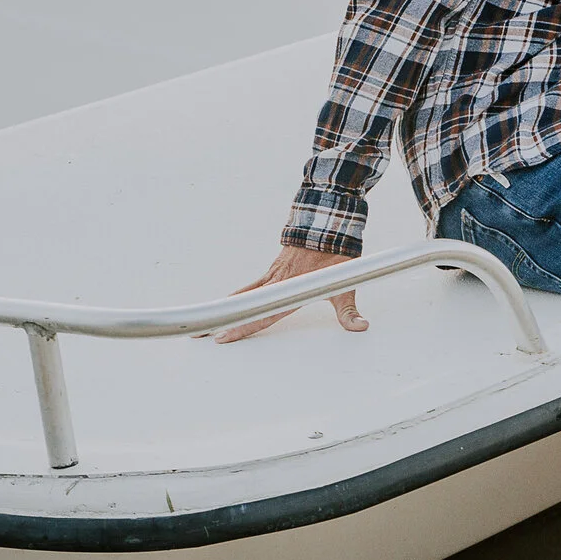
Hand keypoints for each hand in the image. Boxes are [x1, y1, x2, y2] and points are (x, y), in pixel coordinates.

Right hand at [214, 244, 363, 342]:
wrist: (329, 223)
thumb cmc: (336, 253)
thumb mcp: (345, 285)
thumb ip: (349, 310)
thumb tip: (360, 326)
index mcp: (289, 289)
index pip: (261, 314)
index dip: (241, 326)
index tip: (223, 336)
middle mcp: (276, 283)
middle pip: (242, 306)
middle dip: (222, 321)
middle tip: (200, 334)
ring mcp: (272, 276)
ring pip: (242, 295)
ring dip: (225, 309)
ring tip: (206, 323)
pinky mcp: (273, 271)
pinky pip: (251, 287)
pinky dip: (237, 297)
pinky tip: (228, 304)